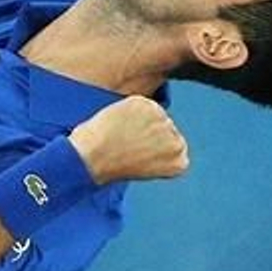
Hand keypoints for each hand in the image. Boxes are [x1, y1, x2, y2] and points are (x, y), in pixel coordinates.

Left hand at [69, 96, 188, 184]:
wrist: (92, 158)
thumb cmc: (109, 166)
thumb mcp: (144, 165)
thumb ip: (157, 150)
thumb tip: (155, 129)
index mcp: (180, 163)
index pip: (174, 147)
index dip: (153, 148)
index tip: (138, 155)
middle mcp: (177, 143)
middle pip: (166, 129)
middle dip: (149, 132)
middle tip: (126, 144)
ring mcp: (164, 122)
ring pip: (154, 115)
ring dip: (139, 119)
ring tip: (120, 135)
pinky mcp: (148, 106)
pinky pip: (140, 104)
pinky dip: (128, 109)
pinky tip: (117, 123)